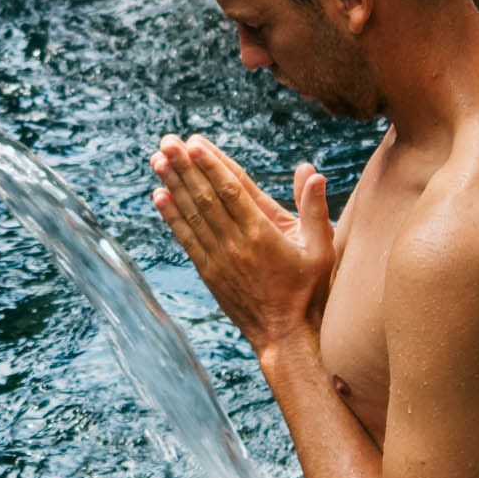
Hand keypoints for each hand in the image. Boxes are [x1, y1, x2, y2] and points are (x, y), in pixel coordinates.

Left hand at [149, 134, 334, 355]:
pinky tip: (158, 196)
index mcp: (262, 234)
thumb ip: (315, 209)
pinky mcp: (208, 272)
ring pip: (192, 214)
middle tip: (167, 141)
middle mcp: (236, 243)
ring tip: (157, 159)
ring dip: (173, 185)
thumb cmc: (308, 291)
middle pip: (205, 197)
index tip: (194, 143)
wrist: (285, 337)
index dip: (211, 164)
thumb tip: (312, 172)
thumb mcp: (321, 249)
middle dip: (184, 166)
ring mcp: (219, 258)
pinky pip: (186, 239)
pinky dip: (171, 217)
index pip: (232, 190)